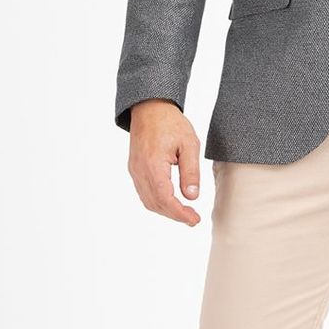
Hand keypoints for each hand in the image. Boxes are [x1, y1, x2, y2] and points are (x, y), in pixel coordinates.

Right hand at [127, 99, 203, 225]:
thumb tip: (192, 197)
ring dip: (166, 210)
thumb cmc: (170, 123)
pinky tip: (172, 201)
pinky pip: (144, 192)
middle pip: (155, 203)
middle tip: (193, 219)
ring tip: (185, 212)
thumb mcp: (189, 144)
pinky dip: (158, 202)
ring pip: (148, 201)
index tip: (194, 219)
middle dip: (174, 215)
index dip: (179, 213)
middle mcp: (140, 170)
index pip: (165, 198)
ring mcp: (135, 170)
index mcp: (153, 164)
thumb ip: (191, 171)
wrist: (150, 108)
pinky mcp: (134, 169)